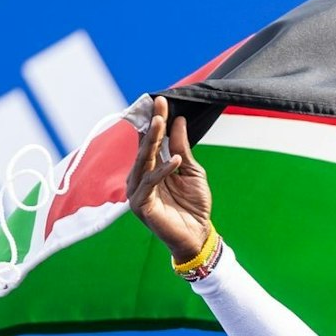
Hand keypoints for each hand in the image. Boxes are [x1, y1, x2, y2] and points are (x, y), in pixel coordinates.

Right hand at [127, 95, 212, 261]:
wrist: (198, 235)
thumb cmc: (194, 205)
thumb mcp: (191, 171)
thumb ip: (182, 148)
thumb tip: (179, 121)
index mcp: (151, 168)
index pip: (151, 140)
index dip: (156, 121)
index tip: (161, 101)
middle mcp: (141, 176)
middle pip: (146, 146)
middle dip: (153, 125)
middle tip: (159, 105)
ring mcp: (137, 190)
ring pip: (144, 161)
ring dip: (152, 141)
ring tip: (161, 122)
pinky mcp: (139, 204)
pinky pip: (150, 183)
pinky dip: (162, 171)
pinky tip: (174, 160)